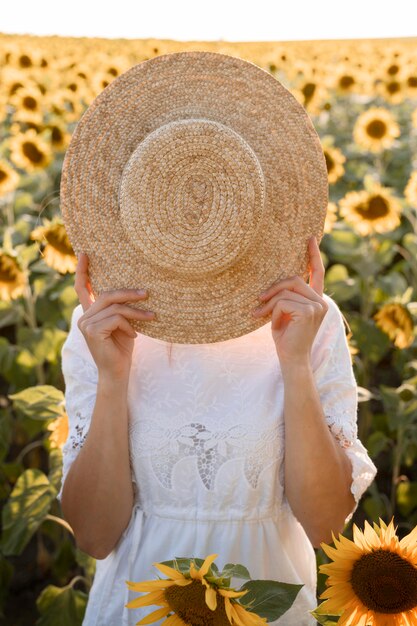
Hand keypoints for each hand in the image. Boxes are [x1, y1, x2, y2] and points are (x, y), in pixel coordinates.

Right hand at [74, 252, 155, 380]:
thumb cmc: (123, 348)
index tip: (86, 253)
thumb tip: (138, 290)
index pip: (82, 288)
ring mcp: (85, 324)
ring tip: (151, 316)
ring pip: (115, 306)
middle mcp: (84, 316)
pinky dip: (129, 324)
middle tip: (147, 293)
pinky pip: (116, 318)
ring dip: (136, 311)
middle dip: (128, 293)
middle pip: (107, 294)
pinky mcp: (92, 331)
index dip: (83, 270)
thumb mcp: (124, 324)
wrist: (118, 372)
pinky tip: (135, 335)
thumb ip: (121, 309)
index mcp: (90, 313)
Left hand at [251, 236, 328, 366]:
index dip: (313, 254)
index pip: (316, 272)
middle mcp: (321, 301)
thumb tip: (270, 284)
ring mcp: (317, 306)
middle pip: (293, 279)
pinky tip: (270, 323)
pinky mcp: (308, 311)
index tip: (309, 237)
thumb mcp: (283, 313)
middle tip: (258, 300)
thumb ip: (284, 297)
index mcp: (316, 299)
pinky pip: (282, 302)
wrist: (291, 360)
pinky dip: (271, 311)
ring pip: (285, 291)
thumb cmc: (285, 338)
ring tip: (258, 314)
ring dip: (269, 302)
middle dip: (273, 289)